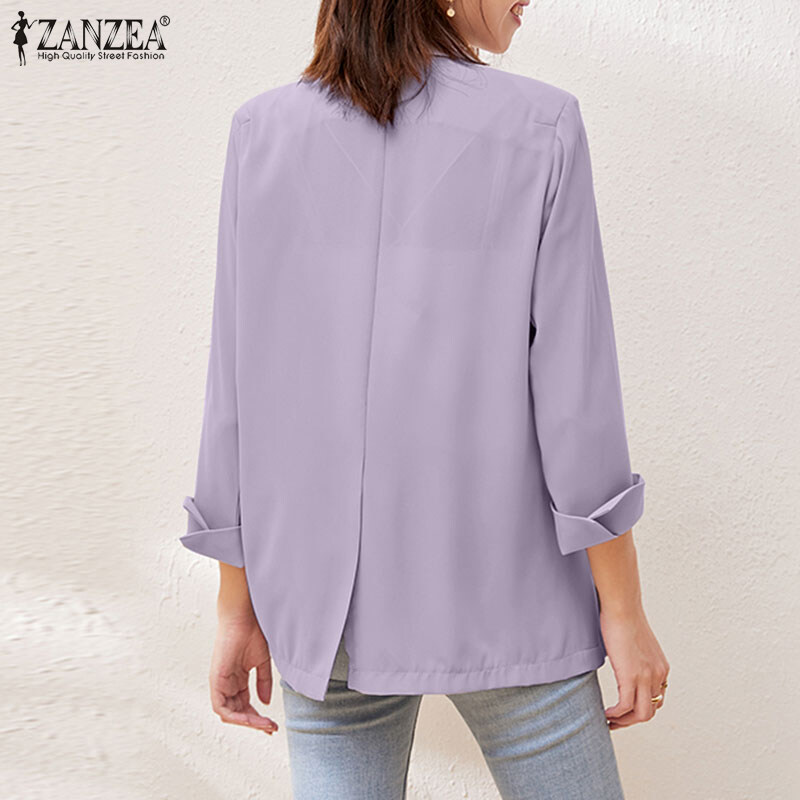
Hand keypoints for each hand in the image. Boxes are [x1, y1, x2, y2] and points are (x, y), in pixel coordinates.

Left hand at [209, 611, 278, 734]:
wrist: (244, 616)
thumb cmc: (252, 632)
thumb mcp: (261, 662)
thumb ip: (263, 682)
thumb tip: (266, 703)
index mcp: (237, 679)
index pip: (245, 706)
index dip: (258, 718)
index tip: (272, 724)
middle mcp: (227, 683)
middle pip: (237, 713)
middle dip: (254, 723)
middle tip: (271, 728)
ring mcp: (220, 683)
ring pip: (229, 714)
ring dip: (248, 722)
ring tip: (265, 725)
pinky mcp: (216, 680)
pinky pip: (221, 707)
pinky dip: (235, 716)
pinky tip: (251, 719)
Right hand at [599, 604, 669, 729]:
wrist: (622, 607)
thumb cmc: (623, 617)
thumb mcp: (634, 643)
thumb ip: (632, 657)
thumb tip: (619, 660)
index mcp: (661, 668)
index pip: (656, 700)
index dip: (640, 709)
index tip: (624, 711)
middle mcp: (658, 675)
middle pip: (650, 711)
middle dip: (632, 720)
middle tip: (615, 721)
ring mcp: (646, 677)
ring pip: (641, 714)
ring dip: (624, 722)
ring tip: (609, 720)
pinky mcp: (631, 676)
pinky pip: (625, 706)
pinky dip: (615, 714)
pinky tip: (605, 713)